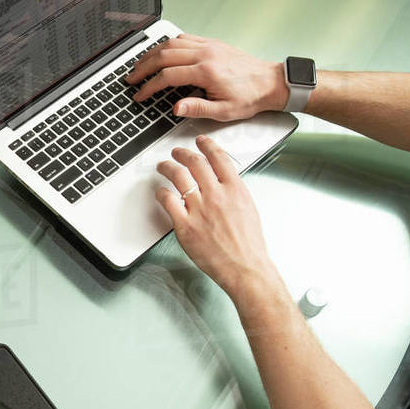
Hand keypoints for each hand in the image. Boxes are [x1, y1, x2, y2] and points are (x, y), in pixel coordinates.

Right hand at [125, 34, 289, 120]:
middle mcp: (205, 54)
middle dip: (143, 67)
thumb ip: (197, 108)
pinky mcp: (212, 43)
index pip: (167, 76)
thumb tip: (175, 108)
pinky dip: (168, 44)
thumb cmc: (249, 97)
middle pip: (163, 55)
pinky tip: (161, 51)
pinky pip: (184, 38)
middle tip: (131, 78)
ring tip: (140, 64)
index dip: (149, 87)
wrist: (270, 82)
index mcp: (206, 72)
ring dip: (152, 53)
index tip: (140, 95)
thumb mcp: (224, 111)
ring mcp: (208, 46)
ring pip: (171, 43)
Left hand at [155, 136, 281, 296]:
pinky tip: (161, 192)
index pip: (218, 158)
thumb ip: (233, 192)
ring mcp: (199, 209)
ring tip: (163, 166)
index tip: (201, 141)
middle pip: (195, 163)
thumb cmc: (248, 244)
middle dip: (183, 153)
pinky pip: (168, 201)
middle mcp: (216, 195)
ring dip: (168, 167)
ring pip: (178, 177)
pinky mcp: (185, 225)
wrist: (245, 267)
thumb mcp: (248, 209)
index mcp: (235, 189)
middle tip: (176, 153)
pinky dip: (162, 193)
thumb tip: (222, 182)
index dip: (207, 146)